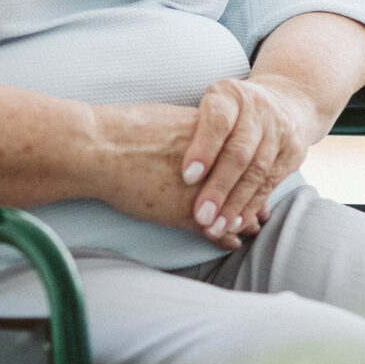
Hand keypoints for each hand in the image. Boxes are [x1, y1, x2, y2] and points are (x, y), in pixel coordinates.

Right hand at [93, 104, 251, 250]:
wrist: (101, 149)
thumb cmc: (127, 131)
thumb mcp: (171, 120)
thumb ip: (195, 133)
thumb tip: (202, 135)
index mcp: (214, 136)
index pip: (247, 159)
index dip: (253, 175)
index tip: (257, 184)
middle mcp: (216, 163)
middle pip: (248, 186)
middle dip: (255, 201)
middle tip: (262, 214)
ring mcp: (205, 190)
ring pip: (236, 211)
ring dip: (243, 222)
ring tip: (250, 229)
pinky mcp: (188, 213)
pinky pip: (216, 230)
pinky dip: (224, 237)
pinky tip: (230, 243)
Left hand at [181, 75, 329, 237]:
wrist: (286, 102)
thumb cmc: (231, 112)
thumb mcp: (211, 107)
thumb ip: (193, 130)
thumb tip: (161, 163)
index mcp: (230, 95)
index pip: (218, 121)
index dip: (203, 149)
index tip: (188, 178)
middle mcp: (258, 109)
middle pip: (239, 151)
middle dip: (219, 186)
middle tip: (201, 215)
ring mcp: (279, 130)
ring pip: (257, 171)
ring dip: (236, 203)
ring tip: (216, 226)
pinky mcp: (293, 152)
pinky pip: (270, 183)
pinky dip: (252, 204)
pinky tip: (236, 222)